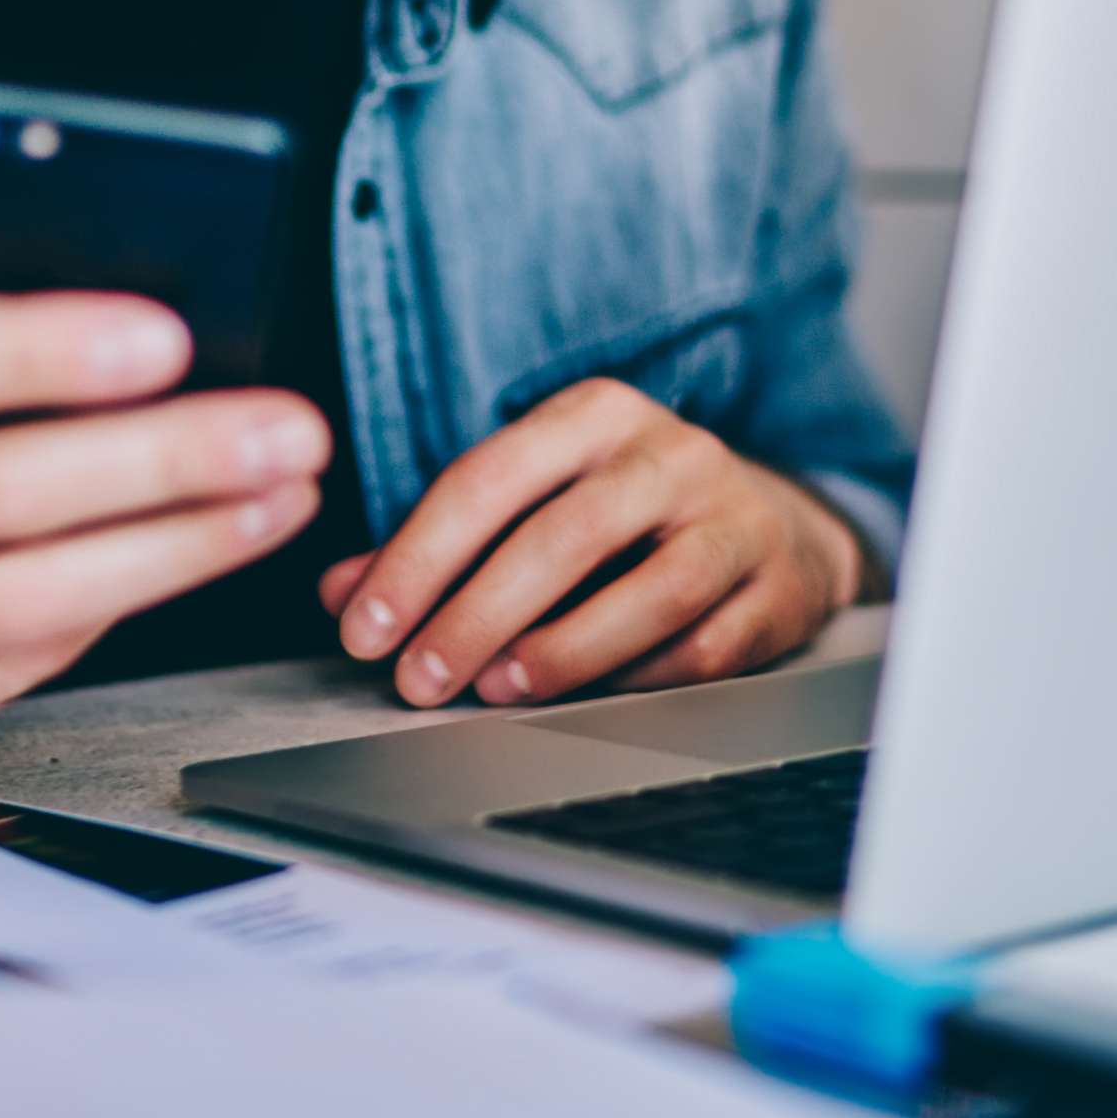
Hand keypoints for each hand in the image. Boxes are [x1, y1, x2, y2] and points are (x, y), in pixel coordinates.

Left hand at [318, 376, 864, 709]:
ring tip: (494, 690)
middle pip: (564, 533)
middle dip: (476, 612)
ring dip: (562, 648)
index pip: (488, 476)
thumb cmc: (626, 516)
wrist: (774, 526)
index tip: (363, 626)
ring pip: (651, 588)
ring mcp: (733, 519)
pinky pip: (705, 645)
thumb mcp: (534, 500)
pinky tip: (582, 701)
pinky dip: (636, 677)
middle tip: (416, 678)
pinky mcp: (776, 589)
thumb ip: (438, 546)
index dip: (417, 557)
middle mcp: (668, 455)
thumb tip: (340, 593)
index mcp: (593, 416)